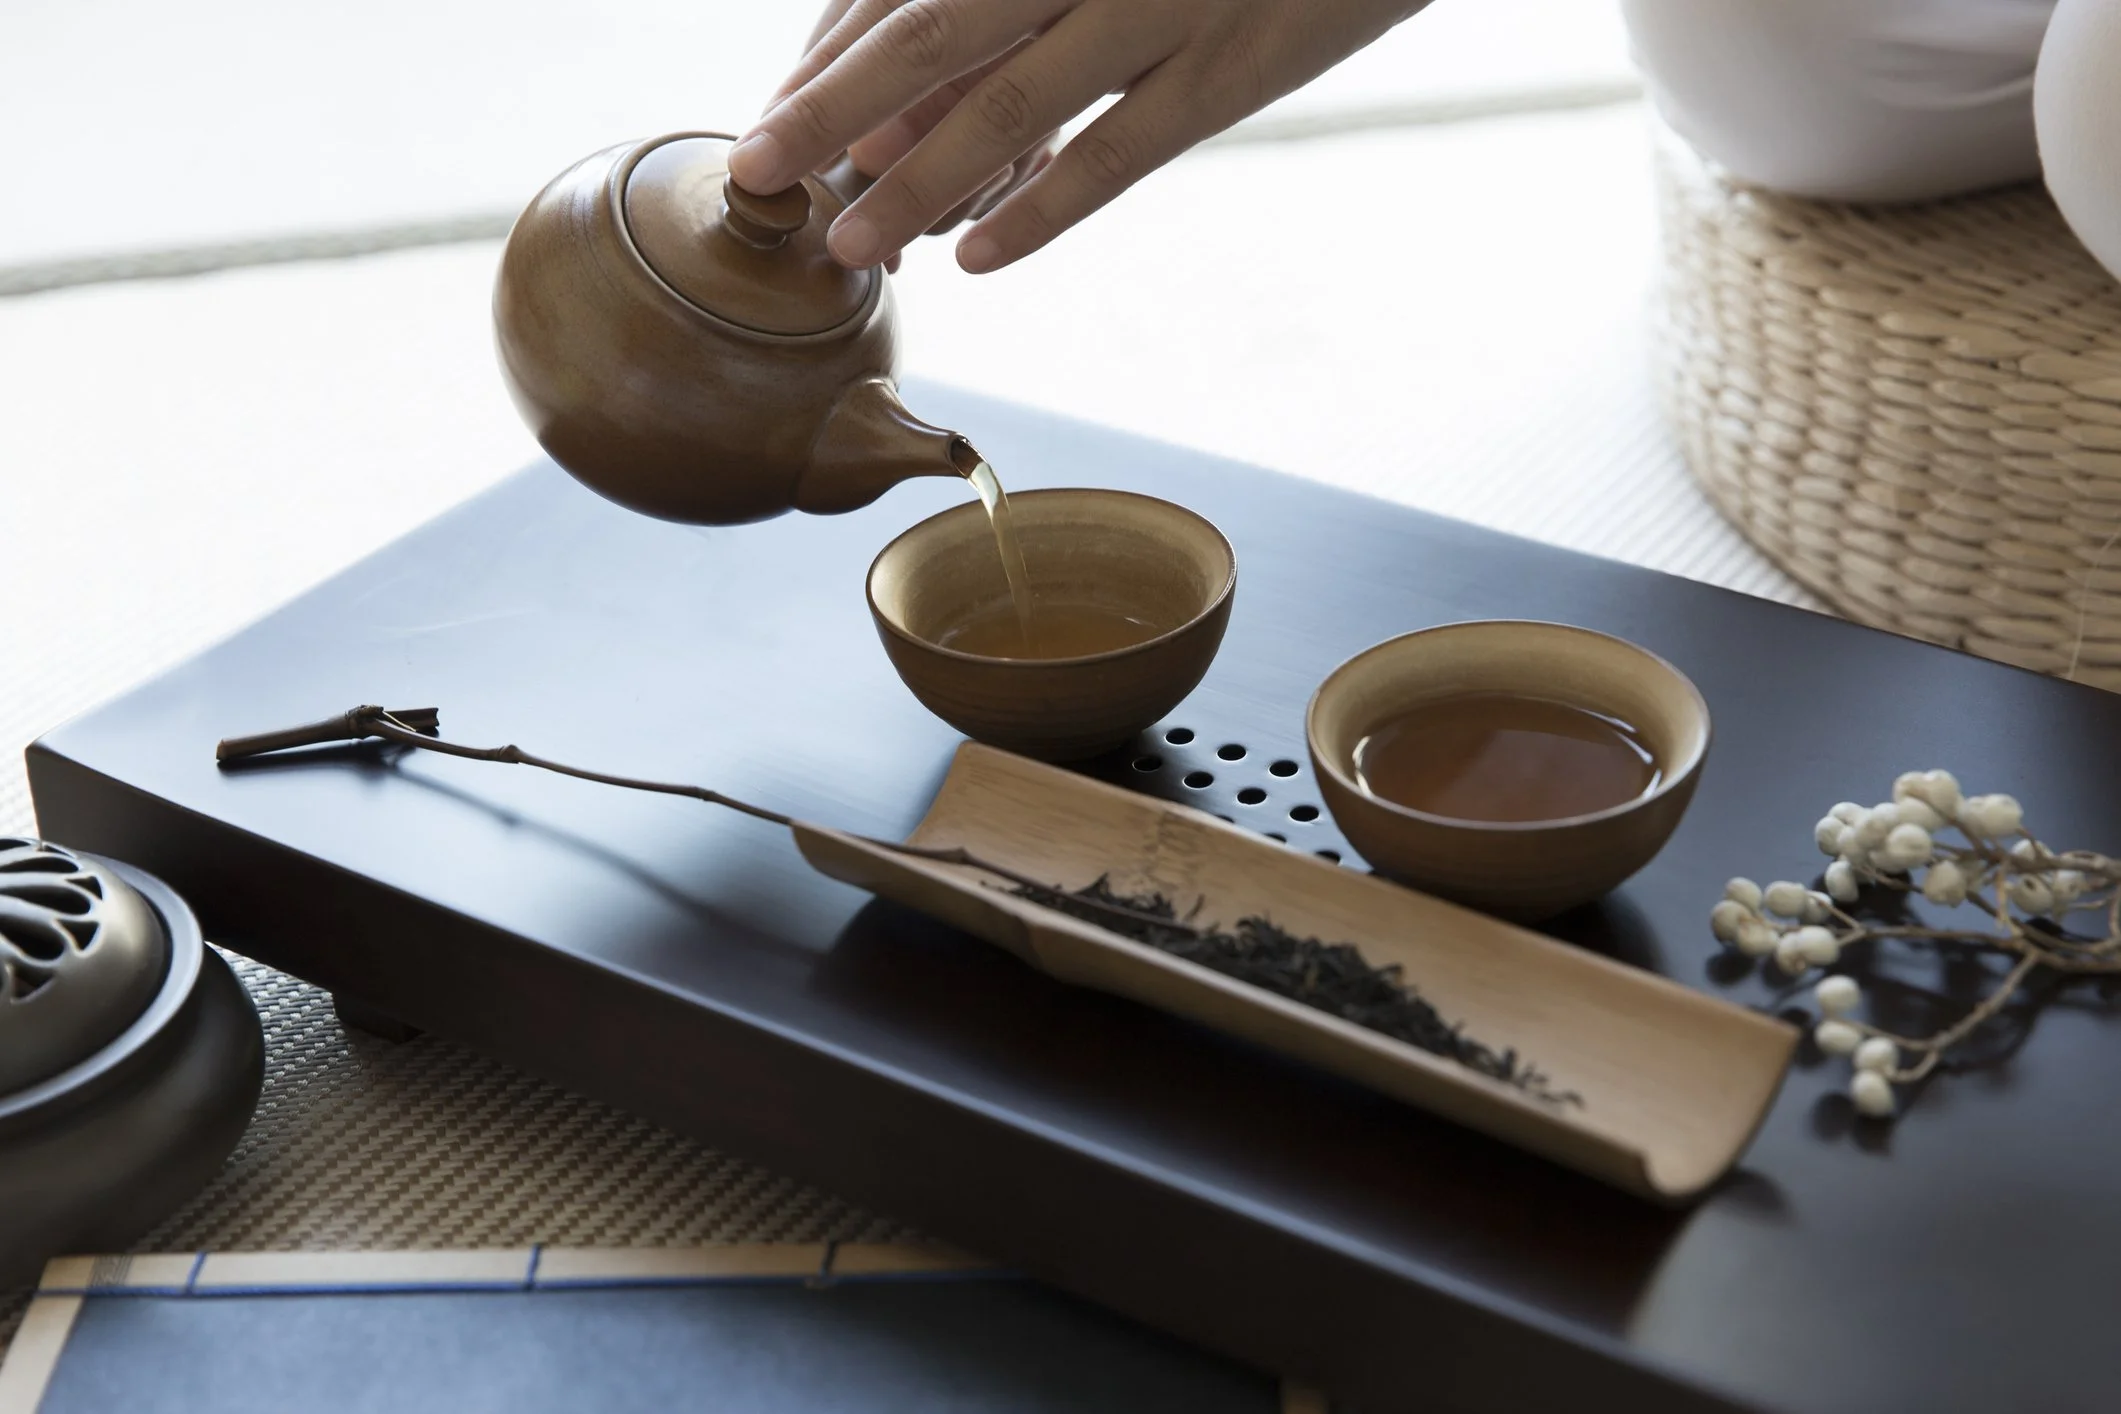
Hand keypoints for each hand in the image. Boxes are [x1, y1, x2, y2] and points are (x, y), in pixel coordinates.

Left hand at [732, 0, 1422, 273]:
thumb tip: (923, 72)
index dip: (835, 51)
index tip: (777, 115)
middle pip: (931, 33)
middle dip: (829, 108)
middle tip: (756, 172)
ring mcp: (1165, 5)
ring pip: (1013, 104)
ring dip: (919, 180)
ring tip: (853, 246)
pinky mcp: (1236, 68)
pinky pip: (1121, 153)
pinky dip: (1044, 209)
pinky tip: (978, 258)